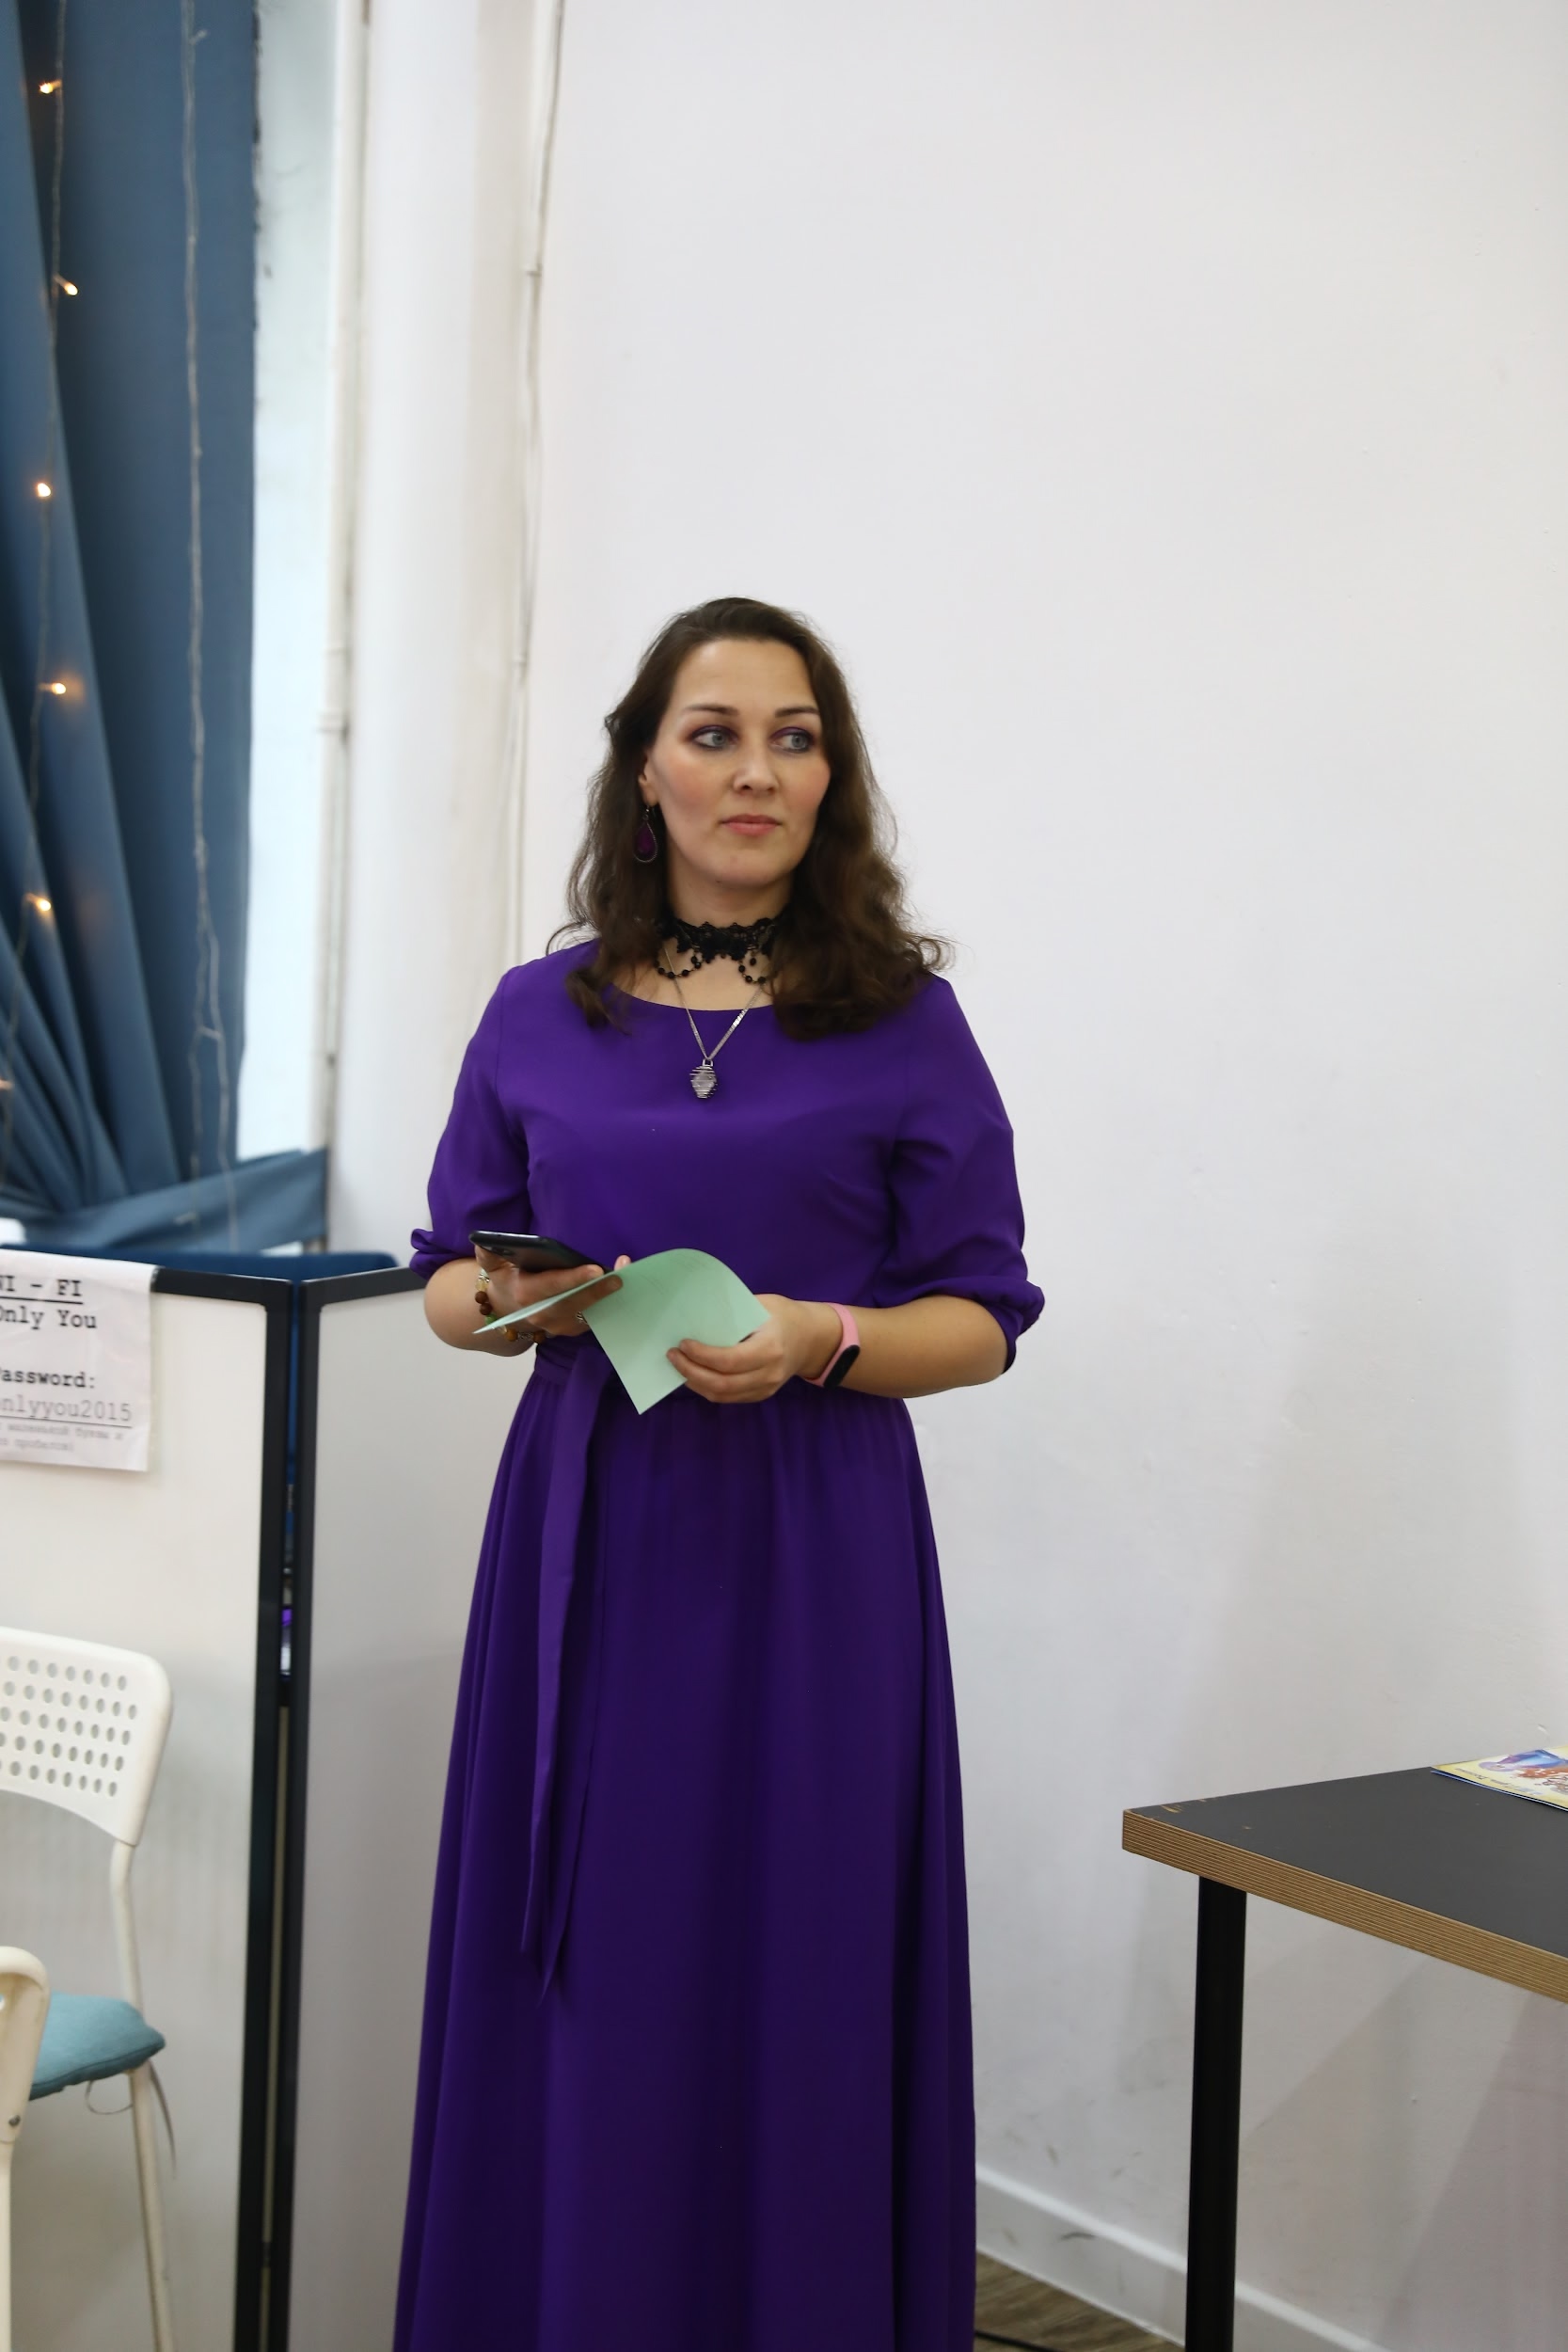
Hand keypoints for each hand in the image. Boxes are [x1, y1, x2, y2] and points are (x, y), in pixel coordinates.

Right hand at [475, 1251, 626, 1340]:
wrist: (508, 1311)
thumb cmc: (507, 1280)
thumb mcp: (492, 1265)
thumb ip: (488, 1253)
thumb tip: (484, 1241)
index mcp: (526, 1295)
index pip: (553, 1286)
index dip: (574, 1279)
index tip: (595, 1269)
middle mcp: (543, 1314)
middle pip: (575, 1303)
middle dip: (599, 1289)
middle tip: (619, 1274)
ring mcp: (559, 1325)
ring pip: (587, 1313)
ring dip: (608, 1298)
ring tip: (625, 1278)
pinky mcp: (572, 1329)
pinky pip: (593, 1318)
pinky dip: (609, 1305)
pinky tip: (623, 1289)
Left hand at [667, 1294, 840, 1404]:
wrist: (813, 1339)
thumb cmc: (784, 1316)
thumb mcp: (763, 1304)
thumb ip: (734, 1312)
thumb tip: (696, 1315)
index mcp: (770, 1348)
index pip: (729, 1360)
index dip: (701, 1356)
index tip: (683, 1344)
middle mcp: (769, 1373)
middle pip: (722, 1383)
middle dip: (691, 1372)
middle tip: (673, 1356)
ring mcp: (766, 1388)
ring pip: (722, 1395)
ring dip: (696, 1383)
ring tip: (679, 1366)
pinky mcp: (762, 1395)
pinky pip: (729, 1398)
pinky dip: (708, 1388)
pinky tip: (695, 1376)